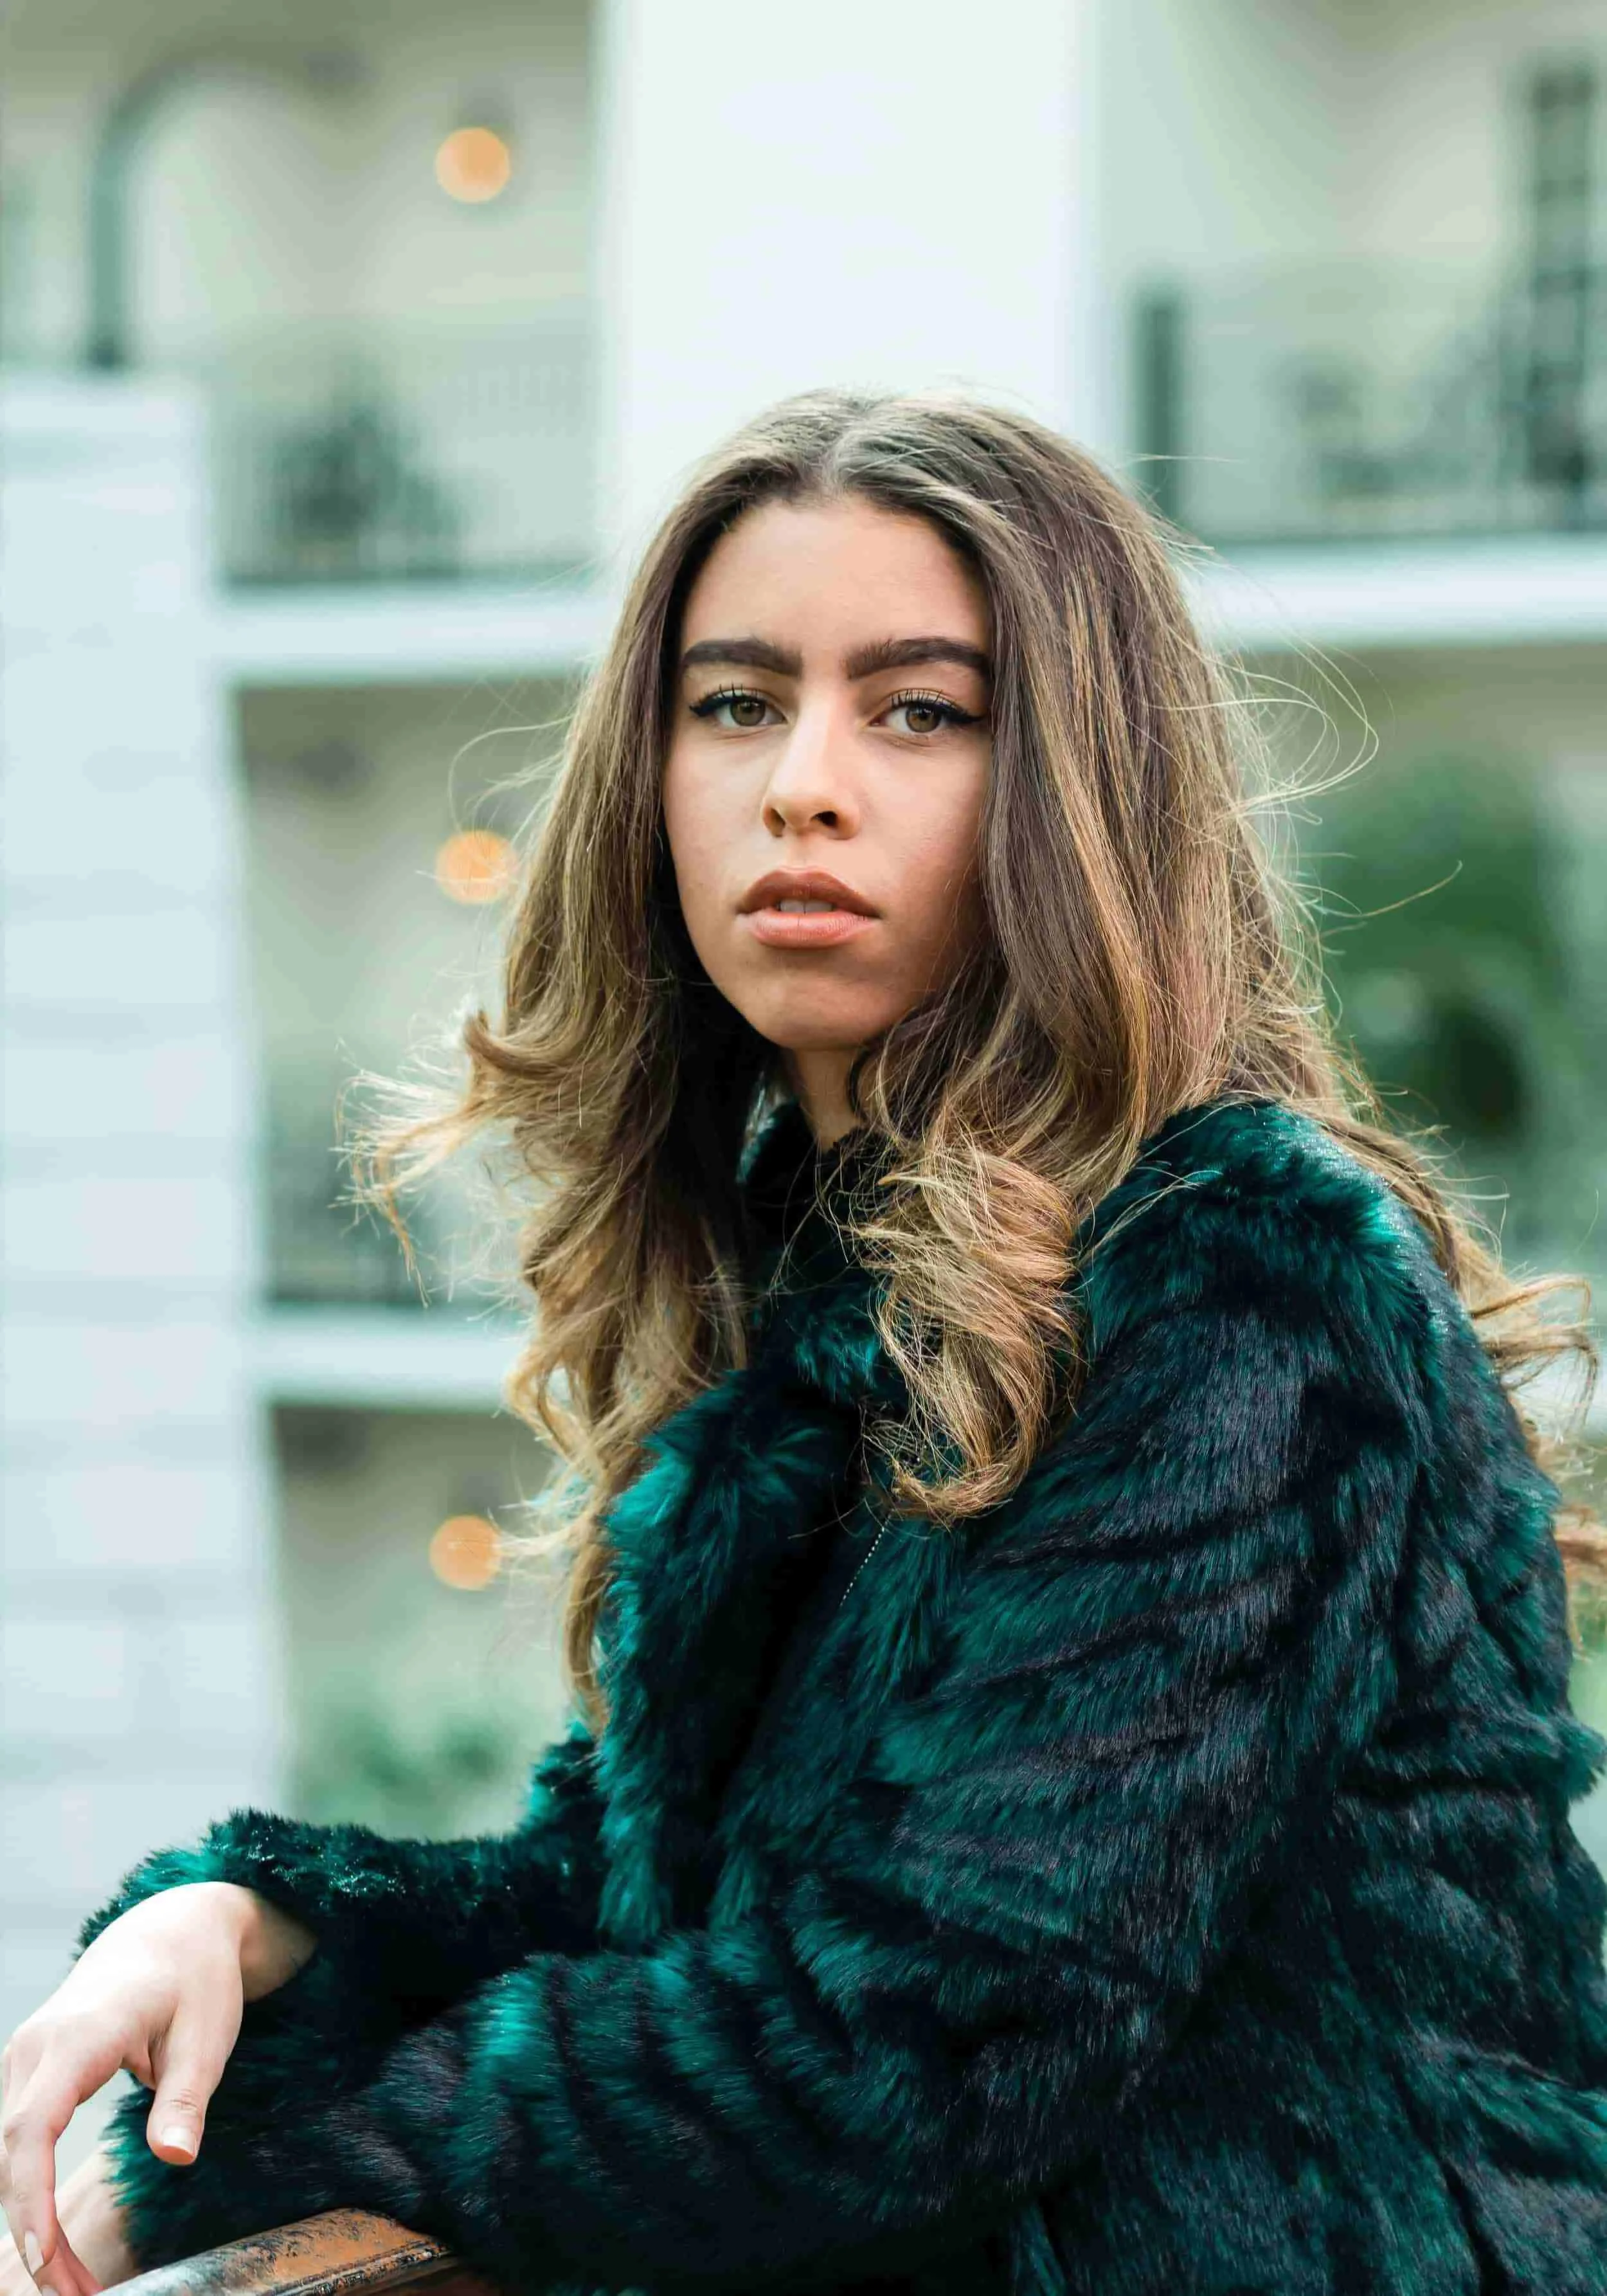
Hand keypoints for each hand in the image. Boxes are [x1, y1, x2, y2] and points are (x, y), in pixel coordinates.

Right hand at [0, 1886, 314, 2294]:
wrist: (171, 1930)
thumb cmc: (196, 1979)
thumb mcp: (208, 2034)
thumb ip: (186, 2097)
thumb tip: (177, 2158)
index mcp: (79, 2034)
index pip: (32, 2128)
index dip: (30, 2199)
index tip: (46, 2260)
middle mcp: (34, 2046)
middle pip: (11, 2154)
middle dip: (35, 2234)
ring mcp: (24, 2058)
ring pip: (6, 2155)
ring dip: (30, 2221)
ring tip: (73, 2285)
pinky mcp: (28, 2073)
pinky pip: (16, 2143)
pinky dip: (30, 2195)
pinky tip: (55, 2241)